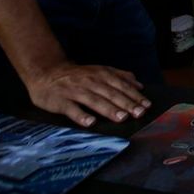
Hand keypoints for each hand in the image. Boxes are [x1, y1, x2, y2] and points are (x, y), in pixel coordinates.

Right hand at [25, 63, 150, 126]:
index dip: (134, 96)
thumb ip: (120, 76)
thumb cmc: (77, 75)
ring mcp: (75, 91)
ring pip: (94, 100)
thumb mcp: (99, 71)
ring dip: (109, 109)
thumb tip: (139, 85)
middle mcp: (90, 81)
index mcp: (101, 74)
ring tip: (122, 118)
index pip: (121, 85)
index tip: (147, 105)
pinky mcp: (60, 100)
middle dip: (126, 103)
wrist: (46, 72)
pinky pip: (72, 109)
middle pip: (111, 93)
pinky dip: (81, 116)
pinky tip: (90, 123)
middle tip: (139, 114)